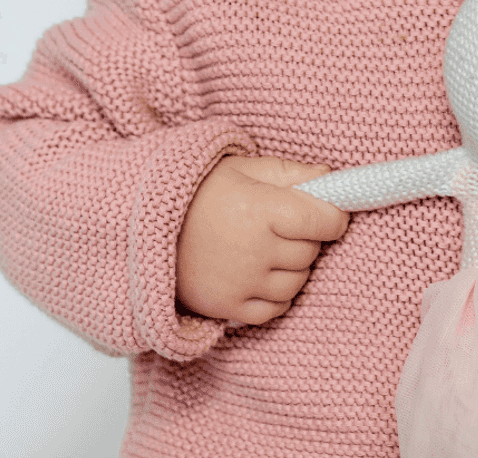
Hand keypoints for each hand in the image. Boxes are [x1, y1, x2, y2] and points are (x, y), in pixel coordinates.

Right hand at [176, 156, 348, 324]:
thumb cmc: (197, 193)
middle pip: (310, 252)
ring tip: (269, 248)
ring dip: (293, 267)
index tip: (329, 213)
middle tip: (285, 225)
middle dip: (307, 238)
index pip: (324, 221)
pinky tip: (261, 273)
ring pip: (297, 282)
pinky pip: (275, 309)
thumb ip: (290, 173)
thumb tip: (331, 177)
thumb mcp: (242, 169)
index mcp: (260, 210)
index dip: (333, 216)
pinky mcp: (227, 307)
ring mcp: (240, 283)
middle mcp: (253, 251)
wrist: (143, 226)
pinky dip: (277, 295)